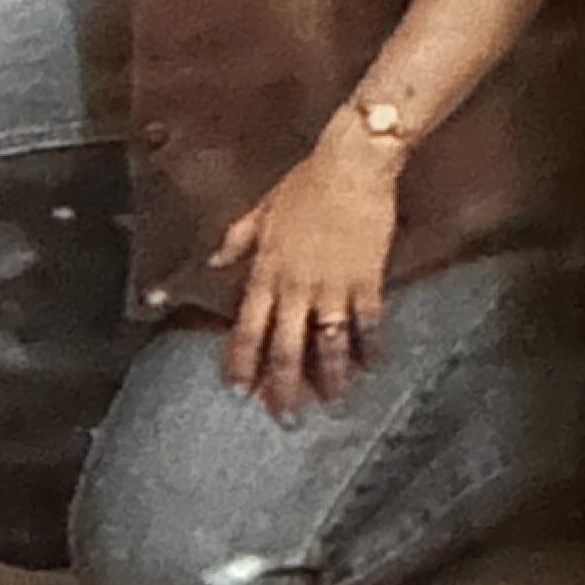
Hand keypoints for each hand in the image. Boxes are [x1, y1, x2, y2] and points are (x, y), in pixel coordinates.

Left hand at [210, 122, 403, 419]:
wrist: (350, 166)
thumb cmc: (305, 183)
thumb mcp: (262, 209)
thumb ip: (237, 240)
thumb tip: (212, 261)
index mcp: (267, 268)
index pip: (248, 325)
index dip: (242, 360)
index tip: (238, 389)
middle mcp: (296, 285)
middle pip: (285, 346)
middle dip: (282, 386)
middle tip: (284, 418)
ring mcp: (332, 286)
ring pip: (326, 344)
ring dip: (328, 377)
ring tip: (330, 403)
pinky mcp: (366, 281)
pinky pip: (367, 325)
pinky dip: (369, 349)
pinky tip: (372, 368)